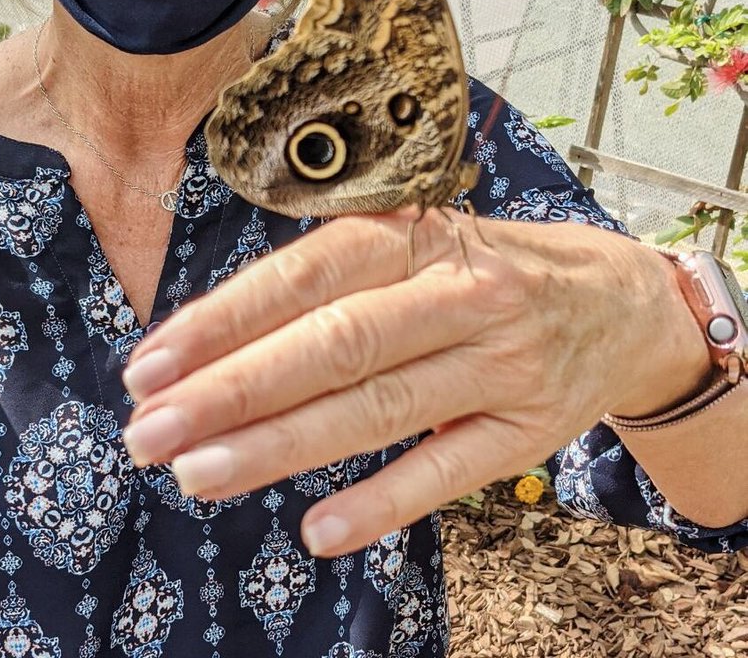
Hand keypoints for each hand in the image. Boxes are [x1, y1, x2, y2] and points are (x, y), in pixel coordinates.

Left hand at [121, 208, 710, 554]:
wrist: (615, 300)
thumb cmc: (477, 270)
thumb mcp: (413, 245)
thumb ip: (327, 284)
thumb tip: (208, 340)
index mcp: (414, 234)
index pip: (306, 274)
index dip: (224, 320)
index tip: (149, 364)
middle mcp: (458, 292)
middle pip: (334, 344)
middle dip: (231, 391)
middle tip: (149, 433)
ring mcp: (498, 362)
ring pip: (378, 408)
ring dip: (280, 445)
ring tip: (197, 473)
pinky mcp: (527, 429)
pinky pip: (448, 471)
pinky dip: (381, 501)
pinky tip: (316, 529)